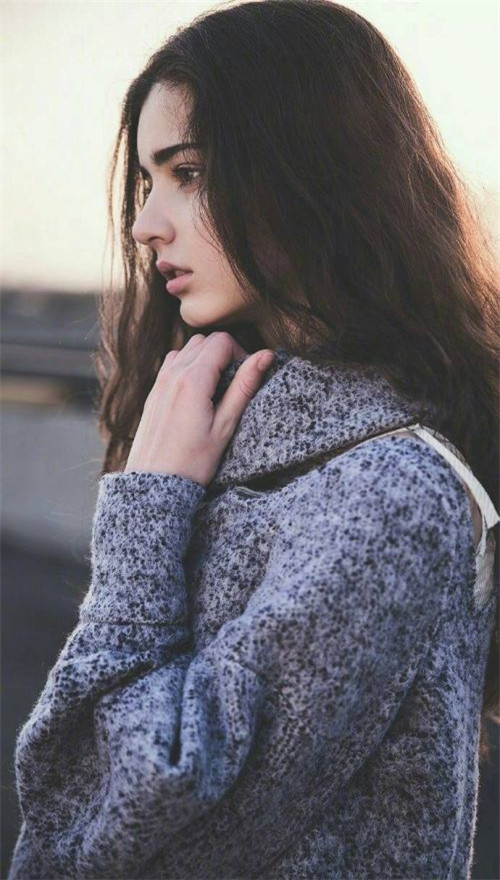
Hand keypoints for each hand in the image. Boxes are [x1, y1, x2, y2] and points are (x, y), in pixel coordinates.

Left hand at [124, 332, 274, 486]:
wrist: (154, 484)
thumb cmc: (193, 462)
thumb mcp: (225, 426)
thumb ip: (244, 387)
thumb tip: (266, 355)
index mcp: (192, 380)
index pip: (222, 341)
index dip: (240, 354)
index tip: (244, 379)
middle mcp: (172, 375)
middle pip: (204, 341)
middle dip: (224, 354)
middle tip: (233, 385)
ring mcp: (159, 382)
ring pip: (187, 349)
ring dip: (205, 359)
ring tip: (215, 391)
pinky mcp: (153, 393)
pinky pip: (173, 364)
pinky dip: (189, 368)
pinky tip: (197, 396)